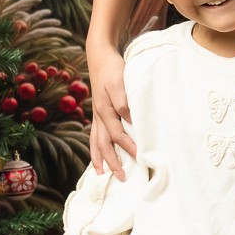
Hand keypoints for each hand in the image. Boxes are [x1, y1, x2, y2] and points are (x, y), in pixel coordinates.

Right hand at [85, 37, 136, 179]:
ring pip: (95, 142)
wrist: (100, 57)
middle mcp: (99, 116)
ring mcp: (97, 115)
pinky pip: (95, 136)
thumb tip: (129, 120)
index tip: (139, 156)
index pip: (117, 133)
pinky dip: (96, 149)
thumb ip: (123, 101)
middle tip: (121, 177)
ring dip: (99, 159)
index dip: (127, 146)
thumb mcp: (119, 82)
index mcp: (104, 110)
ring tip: (101, 174)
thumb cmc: (113, 69)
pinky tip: (100, 156)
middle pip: (102, 144)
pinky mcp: (99, 113)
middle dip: (111, 162)